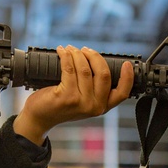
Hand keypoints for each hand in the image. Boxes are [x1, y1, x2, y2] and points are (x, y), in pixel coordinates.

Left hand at [13, 46, 132, 144]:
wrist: (40, 117)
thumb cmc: (61, 105)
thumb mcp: (83, 99)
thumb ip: (94, 87)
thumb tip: (97, 60)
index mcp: (103, 106)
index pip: (122, 93)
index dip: (128, 77)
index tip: (126, 63)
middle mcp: (95, 107)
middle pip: (104, 74)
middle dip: (94, 56)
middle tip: (85, 50)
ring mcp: (81, 103)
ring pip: (85, 69)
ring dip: (77, 54)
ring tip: (70, 49)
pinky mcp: (66, 97)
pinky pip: (69, 69)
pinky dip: (65, 56)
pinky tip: (62, 51)